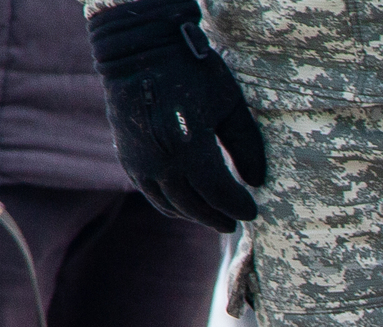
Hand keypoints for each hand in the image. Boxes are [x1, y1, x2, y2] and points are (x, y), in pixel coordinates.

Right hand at [87, 0, 265, 230]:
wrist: (138, 48)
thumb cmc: (192, 71)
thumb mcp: (230, 104)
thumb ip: (246, 146)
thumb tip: (256, 182)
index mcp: (188, 143)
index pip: (217, 191)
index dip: (237, 206)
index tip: (253, 211)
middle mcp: (160, 156)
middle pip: (193, 204)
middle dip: (217, 217)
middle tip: (235, 223)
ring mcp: (139, 158)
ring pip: (169, 203)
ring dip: (193, 215)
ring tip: (214, 217)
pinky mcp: (126, 154)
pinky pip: (149, 191)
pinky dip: (169, 204)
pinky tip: (186, 205)